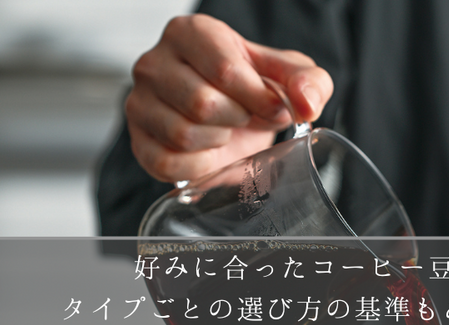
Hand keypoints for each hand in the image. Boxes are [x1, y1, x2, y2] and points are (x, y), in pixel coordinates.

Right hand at [125, 14, 333, 183]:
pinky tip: (209, 153)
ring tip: (225, 130)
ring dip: (218, 141)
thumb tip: (306, 103)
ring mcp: (139, 103)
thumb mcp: (289, 77)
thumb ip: (309, 82)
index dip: (258, 98)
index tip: (272, 107)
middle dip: (237, 119)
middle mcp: (154, 63)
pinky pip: (167, 163)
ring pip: (183, 134)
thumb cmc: (252, 91)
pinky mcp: (138, 142)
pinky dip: (198, 167)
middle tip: (244, 118)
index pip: (224, 69)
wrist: (230, 121)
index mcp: (190, 33)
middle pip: (202, 103)